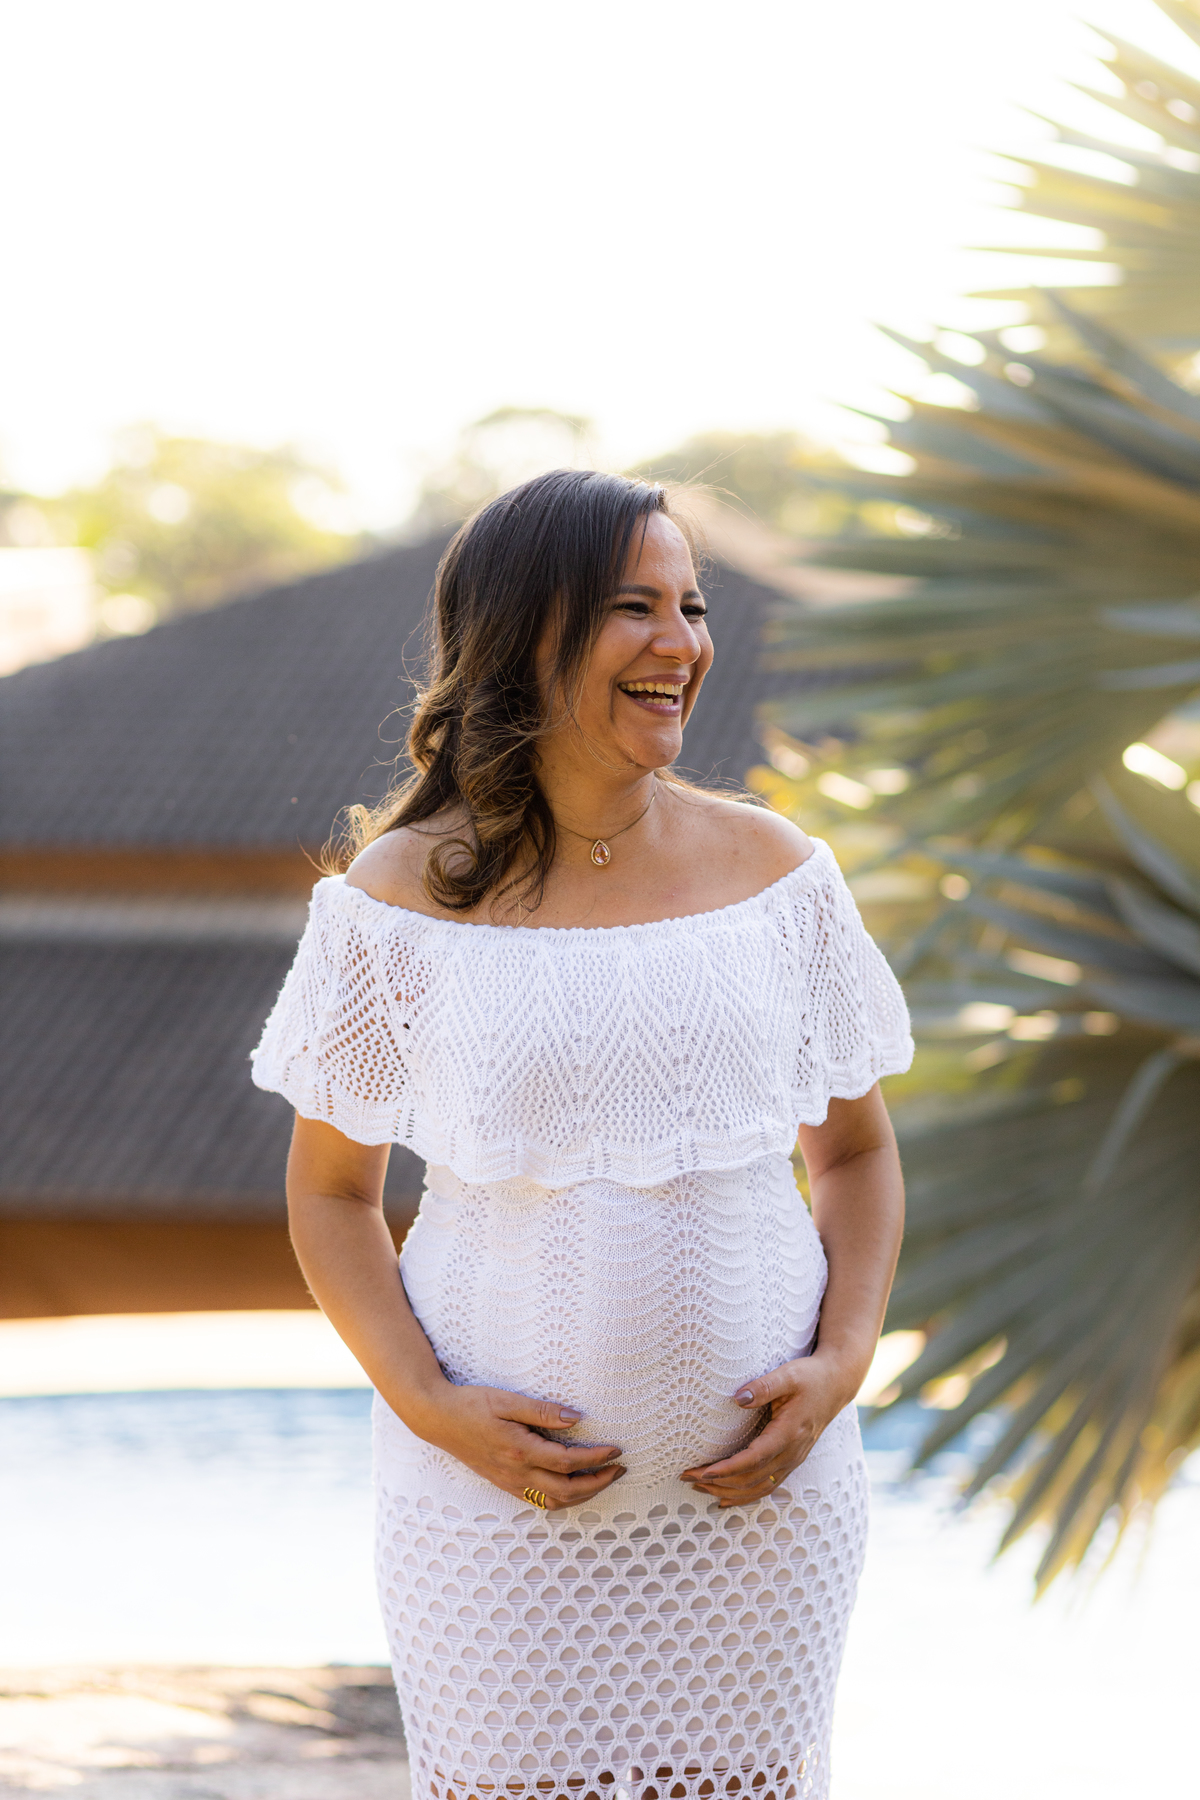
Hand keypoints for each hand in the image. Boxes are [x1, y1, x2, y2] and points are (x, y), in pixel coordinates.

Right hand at [414, 1382, 624, 1510]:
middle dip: (599, 1482)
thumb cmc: (471, 1404)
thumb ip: (542, 1411)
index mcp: (519, 1451)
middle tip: (620, 1468)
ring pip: (555, 1501)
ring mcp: (509, 1482)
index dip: (597, 1458)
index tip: (617, 1449)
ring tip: (603, 1478)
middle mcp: (516, 1473)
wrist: (437, 1419)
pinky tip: (572, 1486)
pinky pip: (539, 1501)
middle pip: (567, 1489)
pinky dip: (562, 1498)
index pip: (568, 1462)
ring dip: (583, 1494)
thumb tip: (577, 1418)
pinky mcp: (504, 1484)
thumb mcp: (507, 1401)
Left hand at [681, 1350, 856, 1506]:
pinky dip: (746, 1496)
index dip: (727, 1469)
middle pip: (751, 1479)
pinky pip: (767, 1485)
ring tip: (700, 1489)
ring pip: (759, 1488)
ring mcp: (793, 1459)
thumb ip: (763, 1386)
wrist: (837, 1383)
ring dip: (729, 1492)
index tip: (702, 1471)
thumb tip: (737, 1398)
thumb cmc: (811, 1377)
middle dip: (718, 1482)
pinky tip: (726, 1498)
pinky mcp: (791, 1460)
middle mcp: (791, 1453)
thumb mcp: (788, 1375)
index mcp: (788, 1434)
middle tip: (687, 1477)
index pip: (753, 1459)